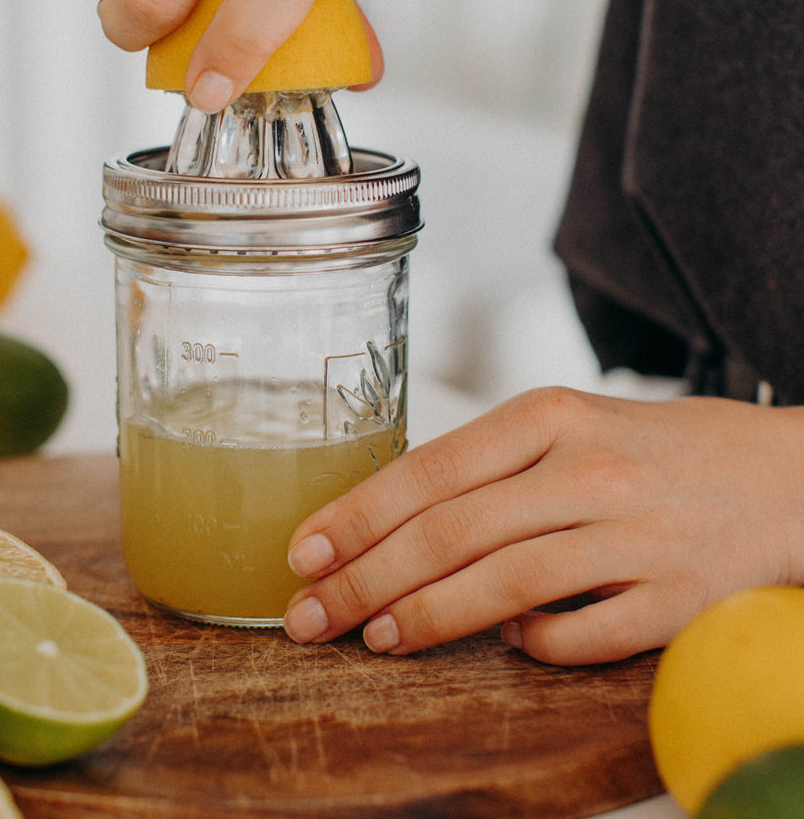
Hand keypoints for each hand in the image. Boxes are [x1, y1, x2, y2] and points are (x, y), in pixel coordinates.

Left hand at [283, 386, 803, 664]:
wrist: (780, 474)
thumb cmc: (650, 448)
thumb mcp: (566, 425)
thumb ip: (488, 467)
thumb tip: (394, 525)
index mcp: (550, 415)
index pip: (431, 470)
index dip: (359, 515)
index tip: (304, 550)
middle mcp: (590, 470)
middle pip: (452, 533)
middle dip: (366, 579)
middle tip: (311, 614)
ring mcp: (637, 536)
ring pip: (506, 586)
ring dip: (426, 617)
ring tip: (373, 637)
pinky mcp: (678, 600)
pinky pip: (582, 636)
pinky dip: (531, 645)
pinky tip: (502, 642)